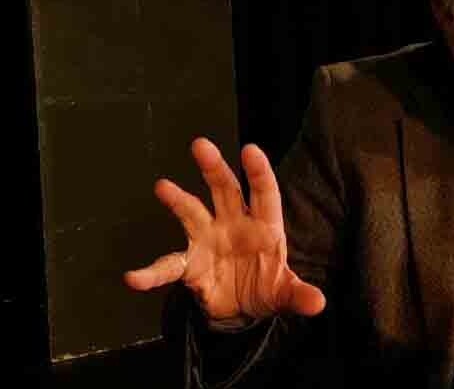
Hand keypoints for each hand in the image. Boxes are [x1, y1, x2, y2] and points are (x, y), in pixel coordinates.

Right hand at [124, 137, 325, 321]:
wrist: (242, 308)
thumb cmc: (267, 287)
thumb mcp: (286, 292)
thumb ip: (300, 295)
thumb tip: (318, 303)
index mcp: (264, 226)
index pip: (264, 194)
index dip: (258, 172)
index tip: (250, 150)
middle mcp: (234, 224)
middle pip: (225, 189)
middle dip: (214, 168)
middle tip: (201, 145)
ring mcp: (208, 240)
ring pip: (192, 212)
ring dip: (178, 200)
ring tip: (162, 186)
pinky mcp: (190, 264)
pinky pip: (169, 265)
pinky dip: (151, 273)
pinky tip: (134, 278)